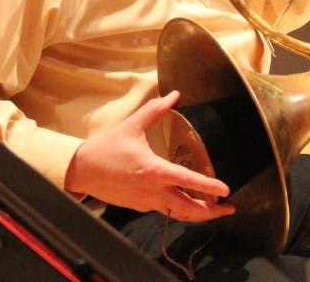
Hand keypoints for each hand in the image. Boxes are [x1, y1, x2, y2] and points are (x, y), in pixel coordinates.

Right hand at [64, 90, 234, 221]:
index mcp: (153, 170)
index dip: (208, 186)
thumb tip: (174, 95)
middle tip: (229, 209)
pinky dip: (180, 211)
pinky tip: (190, 205)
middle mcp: (151, 190)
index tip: (225, 190)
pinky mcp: (139, 206)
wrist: (81, 170)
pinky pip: (164, 211)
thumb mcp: (132, 125)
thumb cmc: (106, 147)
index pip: (187, 181)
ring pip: (177, 214)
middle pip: (187, 209)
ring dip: (197, 214)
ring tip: (215, 211)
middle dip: (210, 212)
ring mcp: (145, 201)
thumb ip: (156, 110)